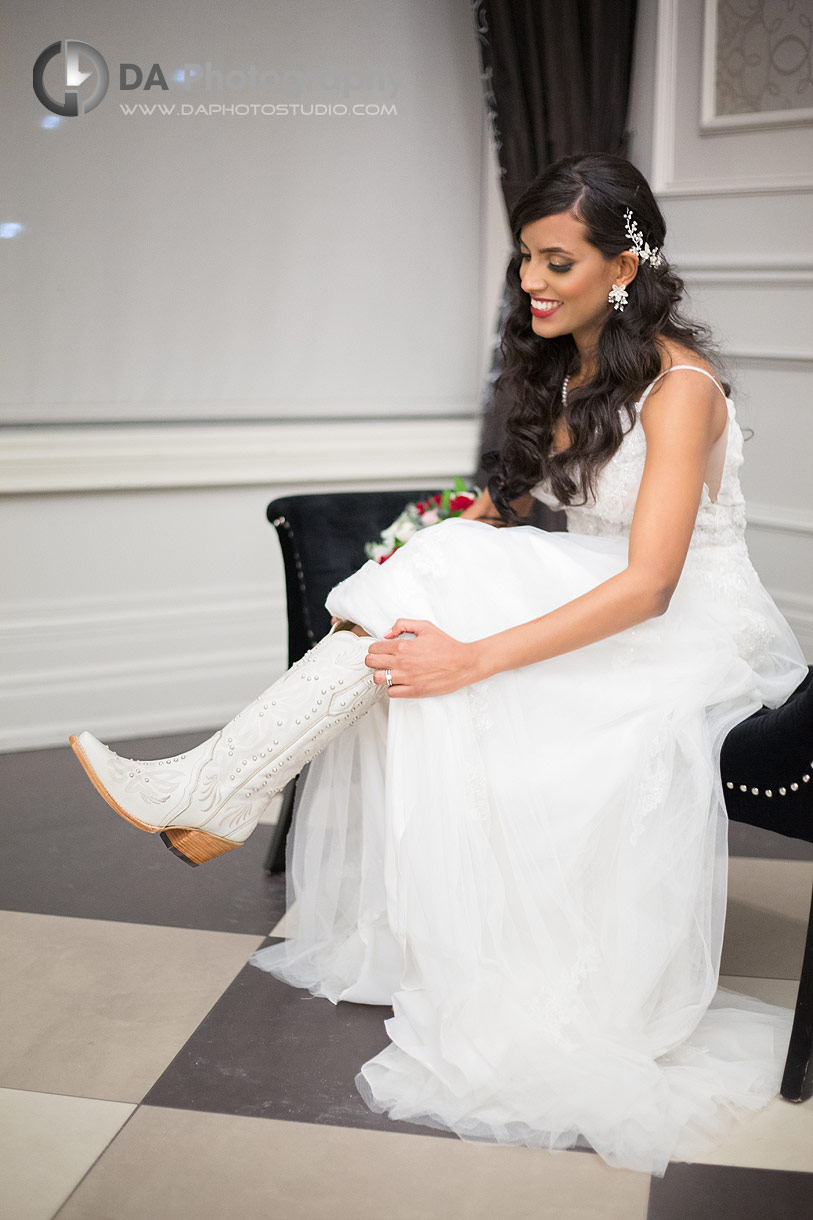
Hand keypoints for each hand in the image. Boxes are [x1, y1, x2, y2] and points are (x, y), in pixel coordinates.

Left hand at [365, 618, 483, 697]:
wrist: (464, 663)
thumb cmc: (447, 645)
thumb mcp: (425, 627)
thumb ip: (403, 625)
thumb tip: (387, 634)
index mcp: (403, 646)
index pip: (374, 648)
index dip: (374, 648)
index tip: (379, 650)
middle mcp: (402, 663)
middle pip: (371, 663)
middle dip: (372, 660)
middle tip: (380, 661)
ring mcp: (407, 678)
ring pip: (378, 679)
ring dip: (380, 675)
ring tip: (388, 672)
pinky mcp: (414, 691)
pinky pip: (391, 692)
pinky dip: (392, 688)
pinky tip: (398, 682)